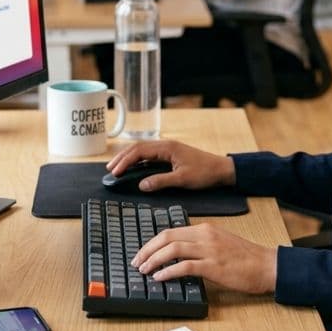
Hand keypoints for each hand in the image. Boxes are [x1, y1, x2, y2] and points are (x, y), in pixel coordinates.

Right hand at [106, 140, 234, 191]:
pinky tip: (132, 168)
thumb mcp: (182, 179)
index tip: (115, 173)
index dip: (125, 162)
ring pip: (142, 151)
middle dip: (122, 158)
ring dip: (129, 158)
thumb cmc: (205, 172)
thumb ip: (161, 181)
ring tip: (116, 168)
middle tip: (110, 170)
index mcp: (167, 147)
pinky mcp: (170, 155)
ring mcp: (168, 150)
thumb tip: (141, 185)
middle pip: (138, 148)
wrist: (222, 170)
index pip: (139, 151)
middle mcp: (166, 145)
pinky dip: (138, 161)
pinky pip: (149, 156)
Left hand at [133, 223, 276, 293]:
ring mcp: (209, 249)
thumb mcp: (221, 244)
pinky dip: (169, 271)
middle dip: (147, 249)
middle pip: (167, 237)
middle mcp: (205, 235)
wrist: (267, 265)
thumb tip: (178, 257)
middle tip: (137, 262)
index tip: (143, 253)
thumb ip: (201, 245)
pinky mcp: (213, 265)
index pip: (171, 231)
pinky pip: (185, 266)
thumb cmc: (246, 258)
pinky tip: (160, 278)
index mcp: (206, 229)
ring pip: (172, 249)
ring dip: (154, 260)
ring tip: (144, 270)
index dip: (153, 243)